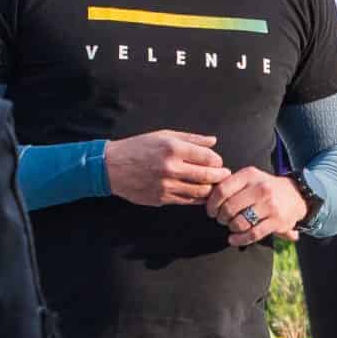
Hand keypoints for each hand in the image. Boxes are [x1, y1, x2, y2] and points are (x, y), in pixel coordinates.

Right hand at [105, 130, 226, 204]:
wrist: (112, 167)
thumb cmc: (138, 147)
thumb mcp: (164, 136)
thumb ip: (191, 139)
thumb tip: (213, 141)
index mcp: (173, 149)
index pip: (208, 157)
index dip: (218, 160)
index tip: (218, 161)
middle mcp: (171, 168)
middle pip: (207, 176)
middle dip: (220, 176)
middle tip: (225, 175)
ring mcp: (166, 186)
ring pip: (200, 192)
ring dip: (211, 189)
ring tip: (214, 184)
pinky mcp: (161, 199)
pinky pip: (187, 201)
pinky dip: (197, 198)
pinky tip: (200, 193)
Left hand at [205, 167, 307, 246]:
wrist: (296, 195)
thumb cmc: (264, 187)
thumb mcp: (250, 178)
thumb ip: (230, 184)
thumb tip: (203, 194)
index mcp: (249, 175)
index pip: (222, 190)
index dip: (211, 204)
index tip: (210, 211)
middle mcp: (260, 188)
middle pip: (229, 208)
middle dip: (221, 218)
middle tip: (221, 220)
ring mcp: (269, 205)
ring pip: (239, 222)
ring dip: (231, 228)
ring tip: (231, 227)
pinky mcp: (277, 221)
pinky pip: (252, 234)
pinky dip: (239, 239)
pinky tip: (234, 239)